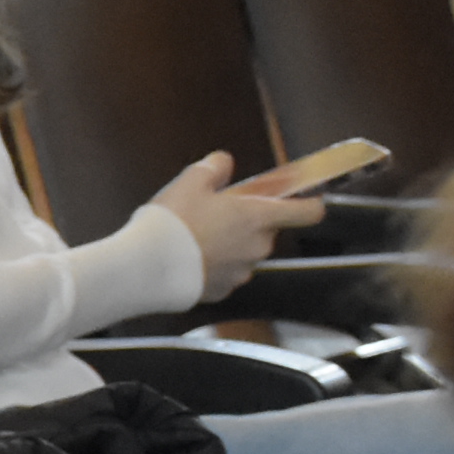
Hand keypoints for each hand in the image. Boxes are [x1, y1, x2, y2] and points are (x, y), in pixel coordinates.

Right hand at [159, 151, 324, 298]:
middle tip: (217, 214)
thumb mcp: (190, 182)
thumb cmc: (172, 223)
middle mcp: (258, 246)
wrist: (145, 267)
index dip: (308, 203)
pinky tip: (188, 259)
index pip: (308, 212)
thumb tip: (224, 162)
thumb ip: (214, 168)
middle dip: (249, 222)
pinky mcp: (222, 290)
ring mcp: (242, 271)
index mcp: (258, 216)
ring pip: (245, 253)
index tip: (301, 199)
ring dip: (230, 245)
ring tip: (195, 240)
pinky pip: (225, 274)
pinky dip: (213, 266)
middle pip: (267, 230)